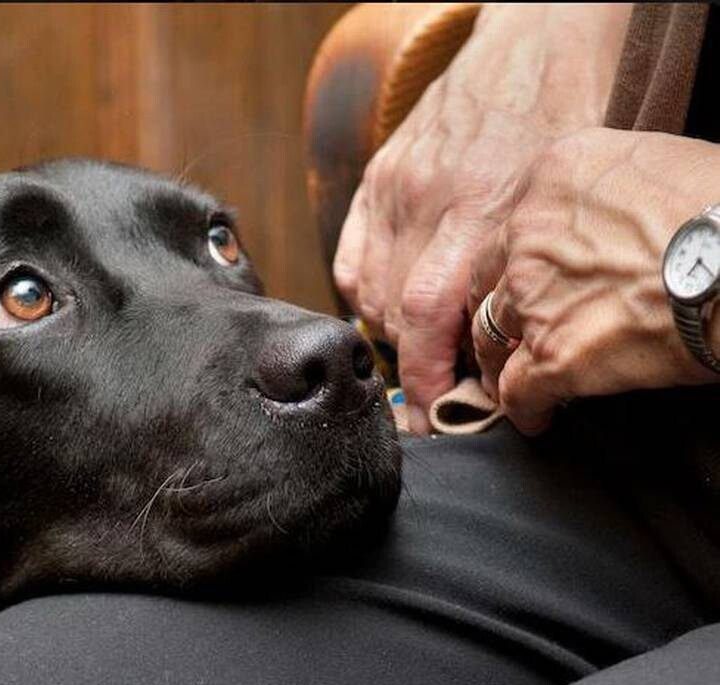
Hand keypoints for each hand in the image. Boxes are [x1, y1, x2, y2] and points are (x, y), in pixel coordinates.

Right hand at [333, 3, 629, 431]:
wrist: (536, 42)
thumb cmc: (564, 125)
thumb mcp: (560, 208)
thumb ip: (520, 276)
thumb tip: (500, 352)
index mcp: (481, 213)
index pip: (428, 317)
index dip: (426, 377)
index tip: (435, 415)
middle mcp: (427, 203)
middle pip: (393, 312)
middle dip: (410, 368)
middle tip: (430, 399)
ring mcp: (394, 189)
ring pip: (366, 291)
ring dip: (389, 333)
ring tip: (420, 348)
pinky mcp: (377, 178)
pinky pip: (349, 258)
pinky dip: (362, 295)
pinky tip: (388, 305)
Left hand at [469, 127, 719, 434]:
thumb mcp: (656, 163)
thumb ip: (609, 188)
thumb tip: (618, 215)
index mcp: (554, 175)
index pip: (516, 220)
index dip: (520, 255)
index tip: (533, 275)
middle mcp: (528, 231)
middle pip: (489, 277)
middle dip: (497, 305)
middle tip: (508, 328)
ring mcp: (533, 295)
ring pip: (489, 334)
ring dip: (498, 359)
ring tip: (510, 376)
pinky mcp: (552, 353)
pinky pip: (516, 390)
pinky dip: (523, 407)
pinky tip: (538, 417)